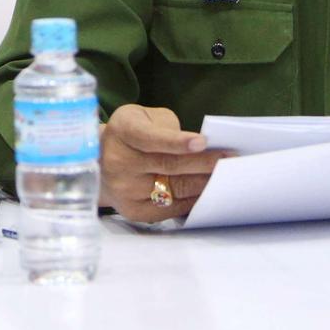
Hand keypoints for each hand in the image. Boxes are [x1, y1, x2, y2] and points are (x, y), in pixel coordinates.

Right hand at [99, 104, 232, 221]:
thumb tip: (200, 146)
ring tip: (228, 176)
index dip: (177, 141)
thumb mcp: (142, 117)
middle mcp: (120, 163)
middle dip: (204, 163)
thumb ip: (167, 127)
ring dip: (204, 183)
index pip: (150, 139)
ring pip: (175, 189)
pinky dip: (194, 199)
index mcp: (122, 132)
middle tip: (231, 160)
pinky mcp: (135, 211)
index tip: (203, 142)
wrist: (98, 162)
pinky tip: (209, 191)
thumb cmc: (130, 134)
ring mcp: (126, 190)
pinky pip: (172, 208)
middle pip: (169, 166)